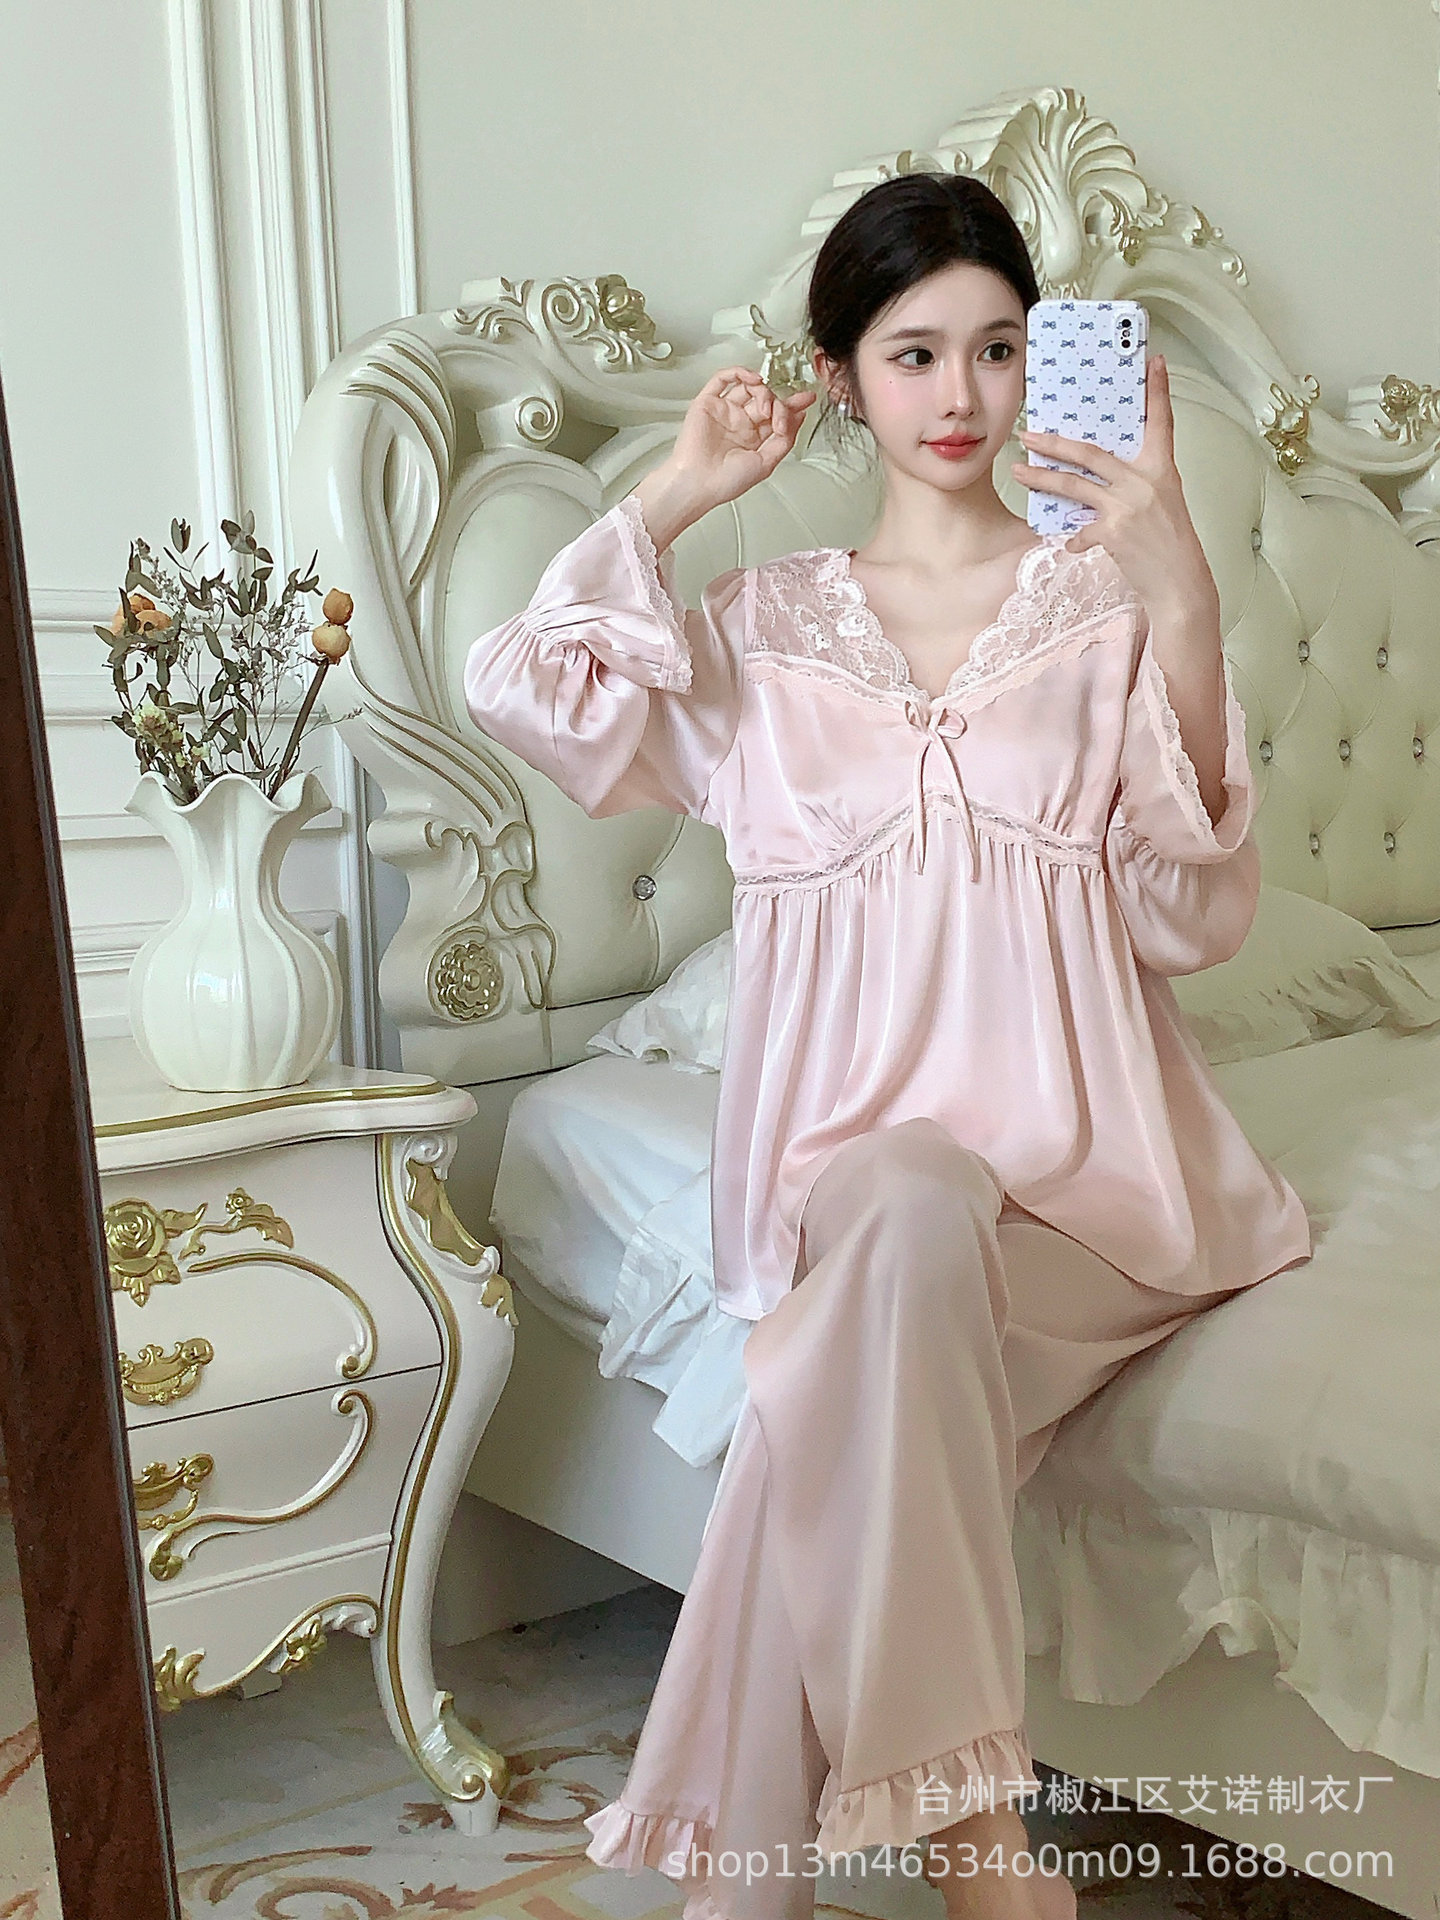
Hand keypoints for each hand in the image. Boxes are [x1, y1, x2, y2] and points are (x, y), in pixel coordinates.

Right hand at [643, 368, 814, 536]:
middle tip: (780, 416)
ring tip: (766, 407)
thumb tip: (798, 418)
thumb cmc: (725, 482)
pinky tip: (753, 379)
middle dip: (779, 403)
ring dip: (763, 391)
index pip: (775, 415)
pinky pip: (723, 379)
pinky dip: (739, 373)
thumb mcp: (767, 463)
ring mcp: (724, 412)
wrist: (699, 483)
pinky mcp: (707, 403)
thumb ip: (784, 440)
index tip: (807, 399)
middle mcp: (739, 424)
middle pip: (765, 399)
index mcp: (753, 439)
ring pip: (748, 387)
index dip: (792, 405)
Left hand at [1009, 354, 1217, 624]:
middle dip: (1054, 443)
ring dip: (1042, 478)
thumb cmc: (1170, 544)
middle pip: (1091, 453)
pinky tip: (1068, 543)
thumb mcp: (1163, 503)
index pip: (1161, 422)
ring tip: (1019, 471)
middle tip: (1028, 433)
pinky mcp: (1114, 533)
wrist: (1180, 582)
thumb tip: (1100, 477)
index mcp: (1162, 469)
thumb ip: (1135, 484)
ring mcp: (1127, 506)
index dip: (1158, 391)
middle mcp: (1144, 482)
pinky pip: (1080, 531)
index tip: (1153, 361)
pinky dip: (1072, 538)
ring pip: (1074, 485)